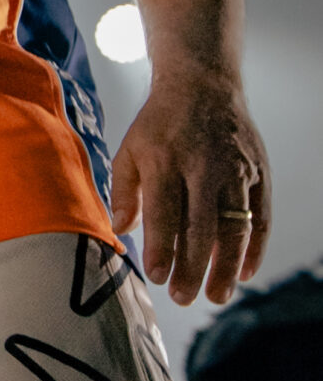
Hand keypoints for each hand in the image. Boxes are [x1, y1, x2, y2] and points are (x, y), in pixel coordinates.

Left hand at [109, 65, 270, 306]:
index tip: (157, 275)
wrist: (203, 84)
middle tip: (184, 297)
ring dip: (226, 264)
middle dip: (193, 265)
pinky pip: (261, 214)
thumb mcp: (129, 150)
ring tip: (216, 295)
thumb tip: (119, 231)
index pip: (164, 210)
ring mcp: (235, 169)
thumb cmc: (160, 125)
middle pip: (201, 223)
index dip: (162, 245)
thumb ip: (122, 192)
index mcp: (165, 159)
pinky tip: (244, 272)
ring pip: (235, 223)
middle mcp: (204, 165)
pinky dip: (256, 246)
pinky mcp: (258, 171)